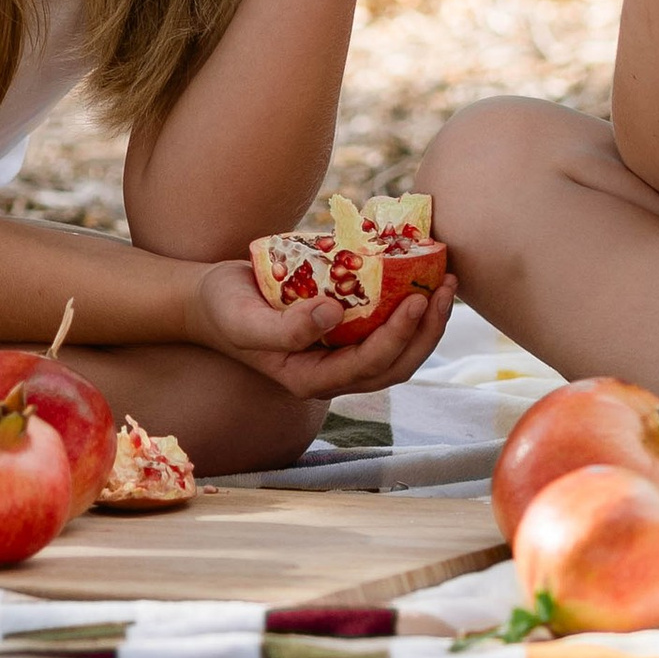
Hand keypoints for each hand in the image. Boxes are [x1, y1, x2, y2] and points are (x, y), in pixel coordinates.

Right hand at [186, 256, 460, 396]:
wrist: (212, 301)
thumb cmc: (224, 310)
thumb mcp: (242, 320)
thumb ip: (282, 328)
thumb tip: (333, 314)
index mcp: (309, 380)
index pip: (367, 366)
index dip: (397, 337)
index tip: (415, 299)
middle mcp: (332, 374)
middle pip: (396, 366)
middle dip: (427, 331)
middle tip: (446, 287)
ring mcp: (341, 355)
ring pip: (399, 353)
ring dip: (428, 323)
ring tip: (446, 283)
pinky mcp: (346, 333)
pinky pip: (387, 329)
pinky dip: (410, 309)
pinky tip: (422, 277)